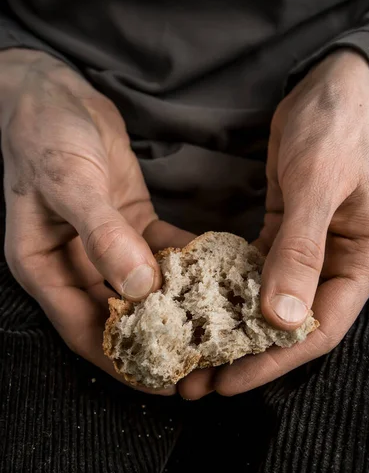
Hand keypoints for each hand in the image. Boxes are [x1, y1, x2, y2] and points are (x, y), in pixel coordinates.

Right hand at [1, 50, 192, 393]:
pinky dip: (186, 264)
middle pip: (119, 317)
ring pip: (145, 289)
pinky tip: (218, 275)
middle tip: (204, 363)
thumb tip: (139, 289)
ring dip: (179, 307)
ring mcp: (104, 245)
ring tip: (218, 328)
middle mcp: (74, 264)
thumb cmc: (45, 135)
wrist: (54, 90)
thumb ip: (103, 236)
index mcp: (45, 268)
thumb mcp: (70, 184)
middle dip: (160, 341)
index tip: (166, 382)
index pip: (85, 331)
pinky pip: (160, 252)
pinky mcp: (129, 223)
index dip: (124, 361)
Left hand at [214, 49, 368, 394]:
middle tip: (199, 380)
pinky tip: (203, 308)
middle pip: (293, 326)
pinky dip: (232, 292)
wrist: (332, 86)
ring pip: (272, 304)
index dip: (274, 360)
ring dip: (234, 329)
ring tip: (193, 351)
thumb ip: (302, 250)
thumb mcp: (317, 183)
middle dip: (246, 355)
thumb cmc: (336, 126)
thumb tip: (283, 319)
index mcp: (364, 258)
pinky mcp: (286, 233)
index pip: (321, 329)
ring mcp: (313, 250)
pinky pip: (258, 273)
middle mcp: (340, 262)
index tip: (229, 380)